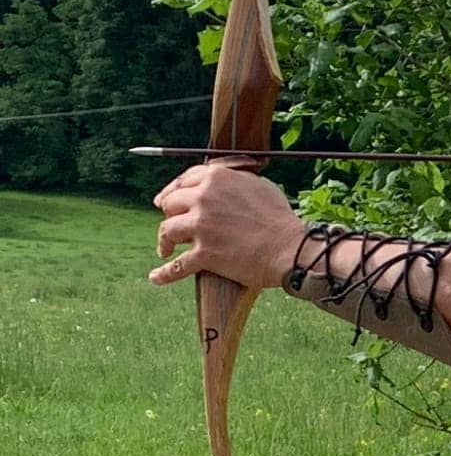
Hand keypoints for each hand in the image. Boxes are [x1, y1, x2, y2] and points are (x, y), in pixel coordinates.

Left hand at [150, 161, 303, 290]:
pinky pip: (176, 266)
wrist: (289, 247)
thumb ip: (233, 181)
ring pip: (167, 230)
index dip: (173, 191)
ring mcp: (201, 225)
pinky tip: (156, 277)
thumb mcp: (259, 186)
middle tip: (170, 225)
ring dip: (164, 241)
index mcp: (217, 177)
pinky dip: (164, 274)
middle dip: (169, 214)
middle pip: (171, 203)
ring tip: (164, 250)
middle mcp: (204, 198)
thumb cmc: (279, 217)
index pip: (184, 180)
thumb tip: (220, 186)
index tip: (166, 202)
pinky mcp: (203, 253)